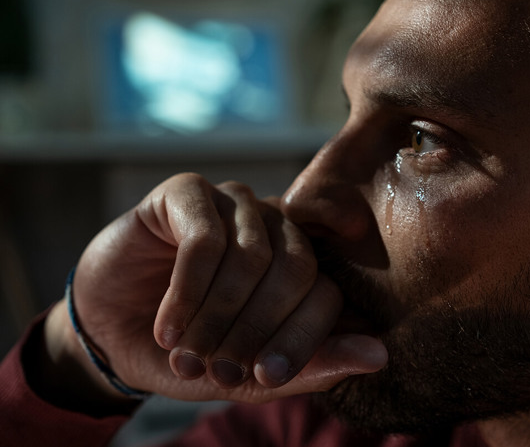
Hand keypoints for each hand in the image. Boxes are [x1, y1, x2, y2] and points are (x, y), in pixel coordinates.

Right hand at [47, 173, 386, 404]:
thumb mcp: (248, 374)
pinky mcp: (188, 191)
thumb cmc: (191, 351)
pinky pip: (205, 237)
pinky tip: (168, 325)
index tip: (262, 377)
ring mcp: (234, 203)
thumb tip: (379, 356)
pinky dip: (187, 291)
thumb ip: (310, 366)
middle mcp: (276, 227)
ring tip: (186, 353)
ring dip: (216, 317)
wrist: (112, 331)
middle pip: (297, 270)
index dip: (300, 340)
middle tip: (218, 369)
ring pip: (252, 255)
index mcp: (299, 268)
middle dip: (255, 330)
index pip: (327, 296)